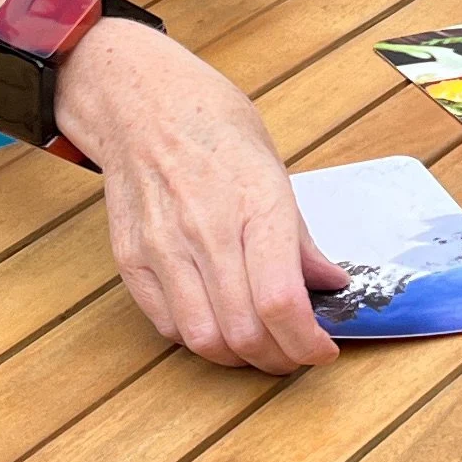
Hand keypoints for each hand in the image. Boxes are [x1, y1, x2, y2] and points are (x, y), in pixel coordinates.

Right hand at [57, 16, 344, 371]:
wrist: (142, 102)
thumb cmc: (215, 126)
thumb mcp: (274, 169)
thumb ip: (298, 237)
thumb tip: (330, 285)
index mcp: (256, 203)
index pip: (281, 302)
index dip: (307, 343)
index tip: (323, 351)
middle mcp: (207, 230)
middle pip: (244, 332)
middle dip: (279, 359)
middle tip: (295, 355)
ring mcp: (163, 247)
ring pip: (204, 339)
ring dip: (239, 358)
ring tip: (259, 348)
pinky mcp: (131, 260)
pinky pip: (168, 325)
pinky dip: (199, 338)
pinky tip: (218, 322)